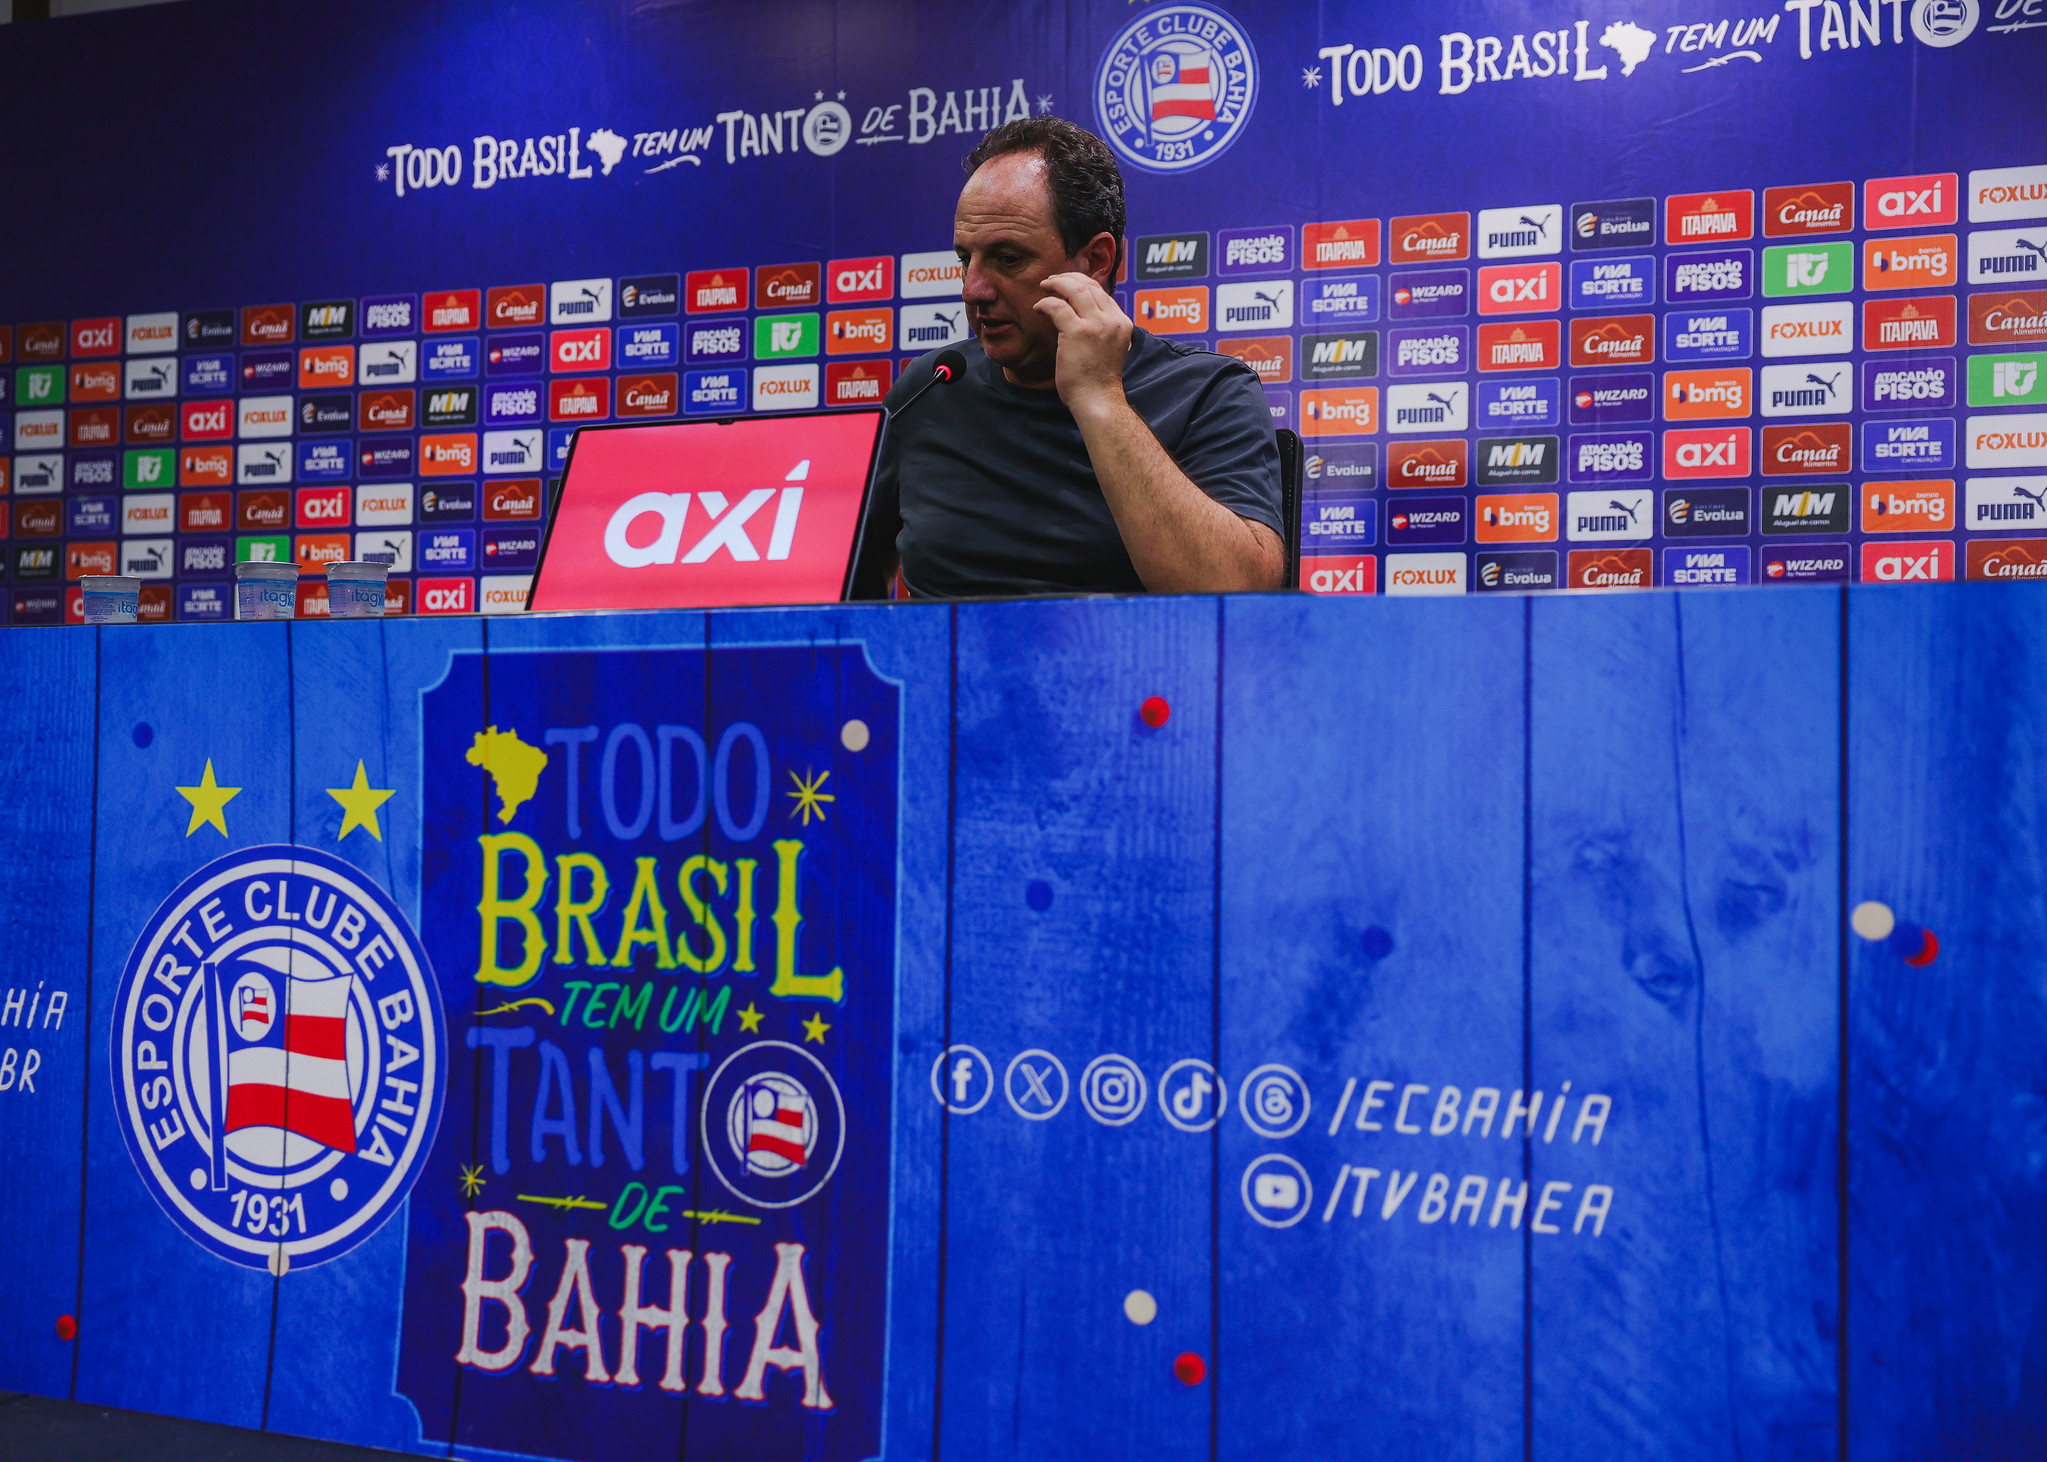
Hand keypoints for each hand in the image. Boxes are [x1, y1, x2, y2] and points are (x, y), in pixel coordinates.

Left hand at [1034, 272, 1132, 413]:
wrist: (1097, 400)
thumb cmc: (1098, 380)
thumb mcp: (1109, 348)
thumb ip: (1101, 329)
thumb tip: (1083, 314)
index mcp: (1122, 323)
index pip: (1102, 292)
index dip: (1082, 283)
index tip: (1066, 285)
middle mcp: (1112, 320)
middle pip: (1089, 285)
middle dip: (1068, 278)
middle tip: (1052, 281)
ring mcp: (1096, 325)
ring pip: (1075, 289)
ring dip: (1056, 284)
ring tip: (1044, 286)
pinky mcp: (1078, 332)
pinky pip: (1058, 306)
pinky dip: (1045, 302)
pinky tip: (1038, 307)